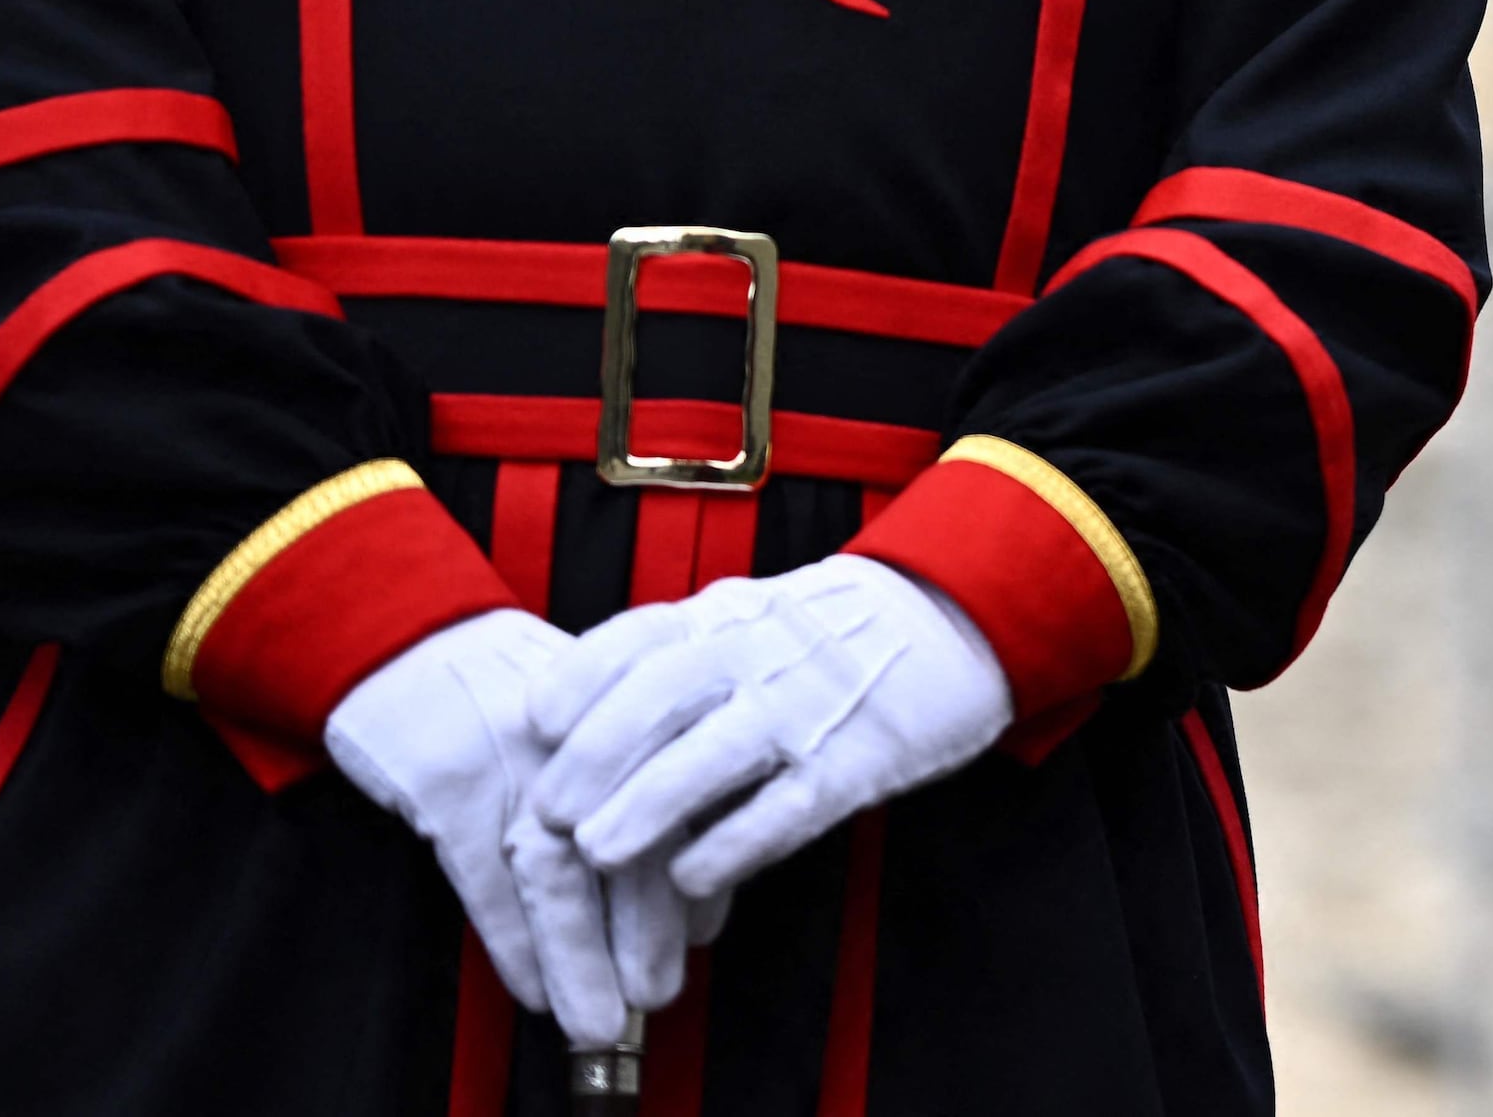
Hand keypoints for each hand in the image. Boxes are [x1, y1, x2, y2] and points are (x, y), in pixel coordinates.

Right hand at [326, 609, 652, 1048]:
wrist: (403, 633)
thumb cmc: (503, 680)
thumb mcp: (583, 702)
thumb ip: (635, 769)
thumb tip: (689, 868)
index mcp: (626, 703)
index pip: (678, 797)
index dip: (694, 871)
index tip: (706, 932)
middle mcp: (580, 731)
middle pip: (627, 841)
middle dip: (645, 931)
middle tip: (656, 994)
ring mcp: (513, 756)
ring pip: (558, 875)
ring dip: (579, 959)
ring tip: (596, 1019)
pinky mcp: (447, 783)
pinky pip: (486, 880)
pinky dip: (513, 943)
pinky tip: (532, 988)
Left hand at [529, 557, 1016, 913]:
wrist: (958, 613)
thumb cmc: (837, 630)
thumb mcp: (754, 619)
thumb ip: (682, 660)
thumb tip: (582, 720)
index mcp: (728, 615)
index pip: (639, 637)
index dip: (582, 681)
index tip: (534, 721)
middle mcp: (761, 652)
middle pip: (663, 695)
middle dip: (597, 755)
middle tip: (546, 811)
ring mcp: (808, 705)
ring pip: (715, 751)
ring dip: (648, 803)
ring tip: (597, 852)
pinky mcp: (857, 759)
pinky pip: (787, 806)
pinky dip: (734, 842)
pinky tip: (691, 879)